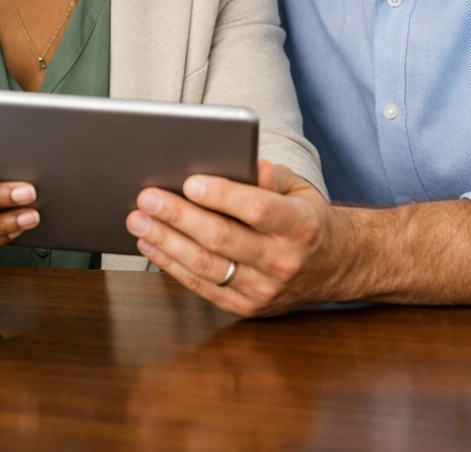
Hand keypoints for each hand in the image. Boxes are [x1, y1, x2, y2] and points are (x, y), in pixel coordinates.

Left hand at [126, 160, 353, 316]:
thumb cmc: (306, 218)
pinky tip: (151, 245)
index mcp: (301, 226)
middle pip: (222, 238)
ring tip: (138, 220)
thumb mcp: (299, 189)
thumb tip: (248, 164)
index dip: (223, 195)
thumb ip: (271, 176)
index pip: (258, 209)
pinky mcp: (245, 307)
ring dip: (165, 242)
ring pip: (206, 266)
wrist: (331, 266)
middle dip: (179, 216)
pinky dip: (171, 265)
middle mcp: (282, 262)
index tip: (190, 181)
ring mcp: (263, 290)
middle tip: (147, 197)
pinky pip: (201, 286)